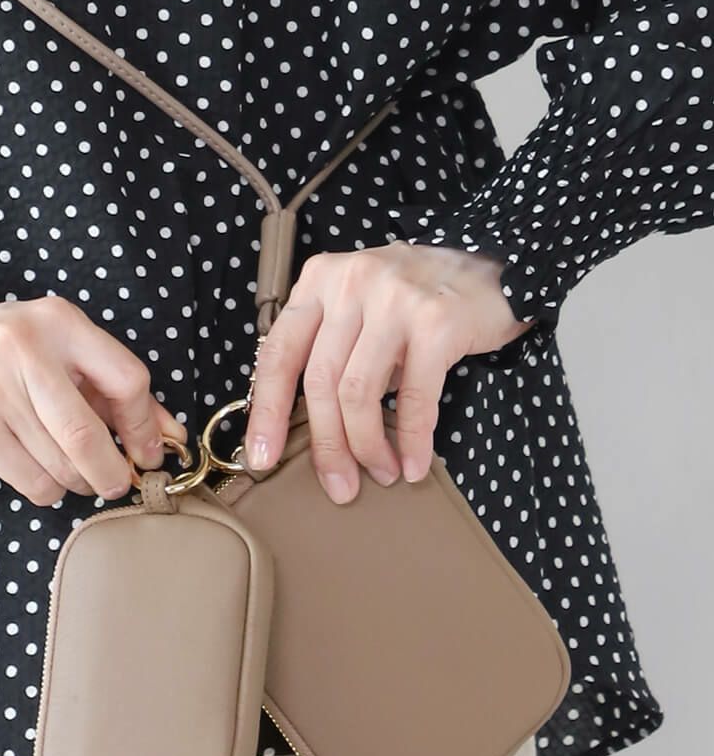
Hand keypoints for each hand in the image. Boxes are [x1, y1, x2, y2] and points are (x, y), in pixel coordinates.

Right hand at [0, 294, 186, 505]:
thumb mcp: (51, 344)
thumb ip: (108, 384)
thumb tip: (167, 433)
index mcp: (58, 323)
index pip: (127, 380)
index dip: (145, 425)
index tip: (147, 450)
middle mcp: (28, 353)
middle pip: (91, 436)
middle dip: (114, 472)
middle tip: (118, 482)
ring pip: (64, 467)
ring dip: (80, 482)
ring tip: (73, 473)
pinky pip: (35, 483)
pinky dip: (49, 490)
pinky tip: (40, 473)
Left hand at [242, 242, 533, 502]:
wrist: (495, 268)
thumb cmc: (417, 298)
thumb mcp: (359, 306)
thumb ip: (329, 346)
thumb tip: (310, 426)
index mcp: (319, 280)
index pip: (279, 354)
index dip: (267, 412)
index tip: (261, 458)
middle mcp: (351, 283)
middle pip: (320, 382)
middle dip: (327, 445)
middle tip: (339, 486)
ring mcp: (394, 299)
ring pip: (359, 393)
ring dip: (367, 447)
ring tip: (380, 473)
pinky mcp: (437, 322)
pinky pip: (414, 397)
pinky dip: (411, 440)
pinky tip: (412, 464)